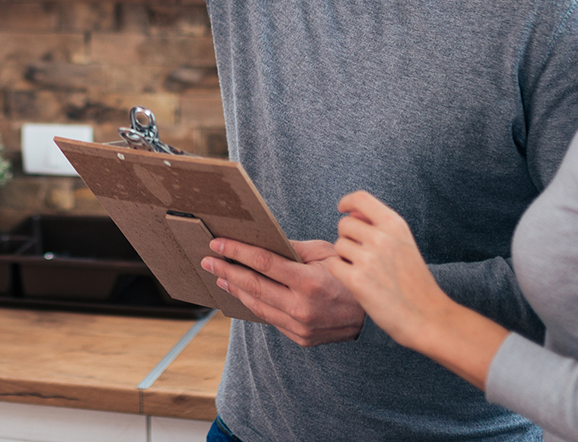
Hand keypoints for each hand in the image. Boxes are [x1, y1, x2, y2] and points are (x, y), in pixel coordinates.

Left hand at [202, 238, 364, 346]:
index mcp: (309, 282)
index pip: (263, 263)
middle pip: (253, 286)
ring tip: (219, 276)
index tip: (217, 243)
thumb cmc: (348, 276)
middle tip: (207, 260)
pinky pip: (270, 318)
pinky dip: (254, 304)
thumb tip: (263, 240)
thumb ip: (294, 248)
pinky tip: (242, 293)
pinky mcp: (299, 338)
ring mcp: (300, 326)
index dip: (237, 252)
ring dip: (235, 289)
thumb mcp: (326, 253)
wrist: (370, 316)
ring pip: (257, 305)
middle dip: (226, 271)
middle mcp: (302, 307)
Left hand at [320, 191, 445, 348]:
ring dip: (345, 257)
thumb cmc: (415, 282)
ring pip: (338, 246)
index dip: (347, 202)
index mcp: (395, 225)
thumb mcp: (404, 244)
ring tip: (366, 272)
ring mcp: (368, 258)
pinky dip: (340, 273)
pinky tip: (357, 282)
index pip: (361, 198)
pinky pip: (333, 265)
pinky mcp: (356, 280)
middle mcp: (381, 237)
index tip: (342, 209)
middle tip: (362, 256)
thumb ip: (378, 226)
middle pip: (344, 224)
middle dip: (348, 238)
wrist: (428, 317)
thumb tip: (349, 212)